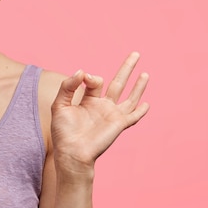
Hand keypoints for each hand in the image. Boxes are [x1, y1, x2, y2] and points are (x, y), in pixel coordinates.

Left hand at [50, 52, 149, 176]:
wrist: (71, 153)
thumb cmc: (63, 132)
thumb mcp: (60, 105)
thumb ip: (68, 86)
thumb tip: (82, 71)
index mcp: (88, 100)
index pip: (94, 81)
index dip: (89, 76)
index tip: (84, 78)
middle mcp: (102, 106)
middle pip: (118, 83)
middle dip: (127, 68)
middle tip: (135, 54)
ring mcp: (112, 115)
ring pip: (129, 97)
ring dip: (138, 86)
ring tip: (145, 73)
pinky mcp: (119, 124)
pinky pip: (133, 116)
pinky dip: (141, 110)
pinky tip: (147, 104)